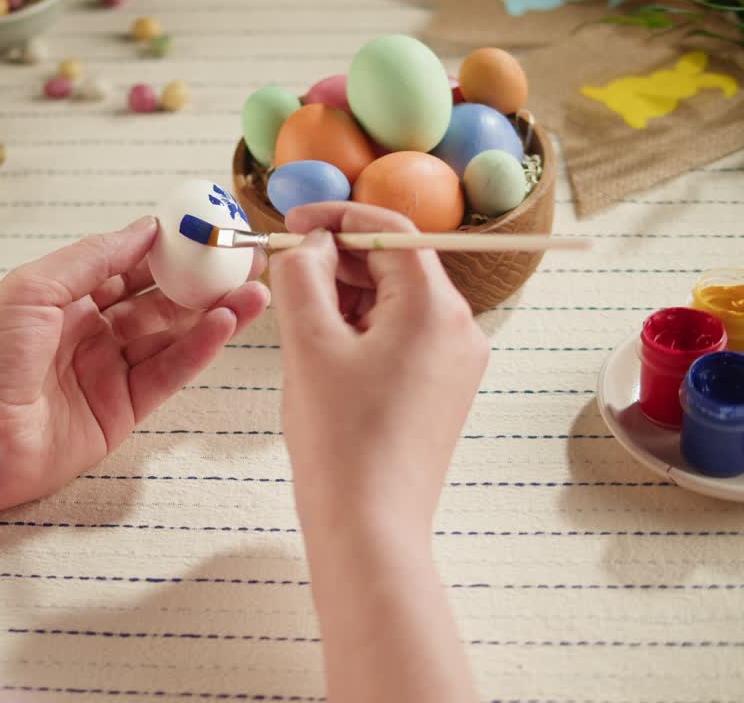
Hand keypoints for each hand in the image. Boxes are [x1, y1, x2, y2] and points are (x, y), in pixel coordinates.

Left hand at [0, 217, 269, 512]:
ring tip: (255, 290)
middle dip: (206, 280)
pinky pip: (168, 375)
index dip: (172, 248)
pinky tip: (225, 324)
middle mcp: (91, 333)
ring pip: (173, 337)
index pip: (131, 266)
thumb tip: (147, 228)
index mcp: (67, 298)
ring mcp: (109, 374)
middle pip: (160, 301)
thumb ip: (96, 258)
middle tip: (250, 259)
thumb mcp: (36, 286)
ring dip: (214, 314)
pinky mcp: (122, 413)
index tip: (213, 228)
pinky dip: (199, 350)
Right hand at [268, 202, 488, 538]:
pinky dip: (362, 330)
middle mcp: (459, 328)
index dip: (336, 218)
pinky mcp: (442, 390)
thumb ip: (303, 276)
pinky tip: (324, 352)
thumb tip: (309, 246)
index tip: (292, 223)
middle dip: (338, 261)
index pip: (390, 230)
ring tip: (298, 322)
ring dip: (347, 297)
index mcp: (434, 307)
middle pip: (396, 264)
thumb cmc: (340, 438)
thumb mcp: (308, 343)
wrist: (369, 525)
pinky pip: (402, 337)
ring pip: (396, 302)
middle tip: (285, 270)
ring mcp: (456, 362)